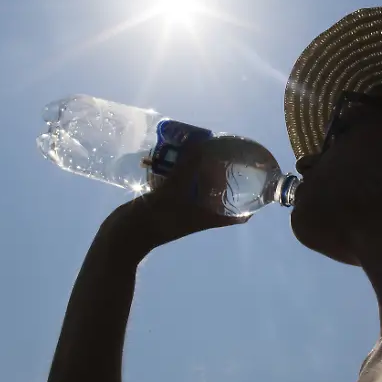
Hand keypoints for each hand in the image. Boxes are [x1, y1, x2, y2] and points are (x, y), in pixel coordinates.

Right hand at [101, 139, 247, 256]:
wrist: (121, 237)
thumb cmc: (151, 220)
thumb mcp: (172, 191)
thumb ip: (188, 168)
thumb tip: (204, 144)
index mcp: (207, 218)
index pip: (240, 215)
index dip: (253, 201)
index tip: (259, 182)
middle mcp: (198, 215)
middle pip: (222, 196)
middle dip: (227, 177)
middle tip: (231, 155)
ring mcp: (182, 210)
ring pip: (200, 189)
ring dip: (203, 172)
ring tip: (206, 149)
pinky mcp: (165, 204)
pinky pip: (181, 186)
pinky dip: (182, 173)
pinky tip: (176, 156)